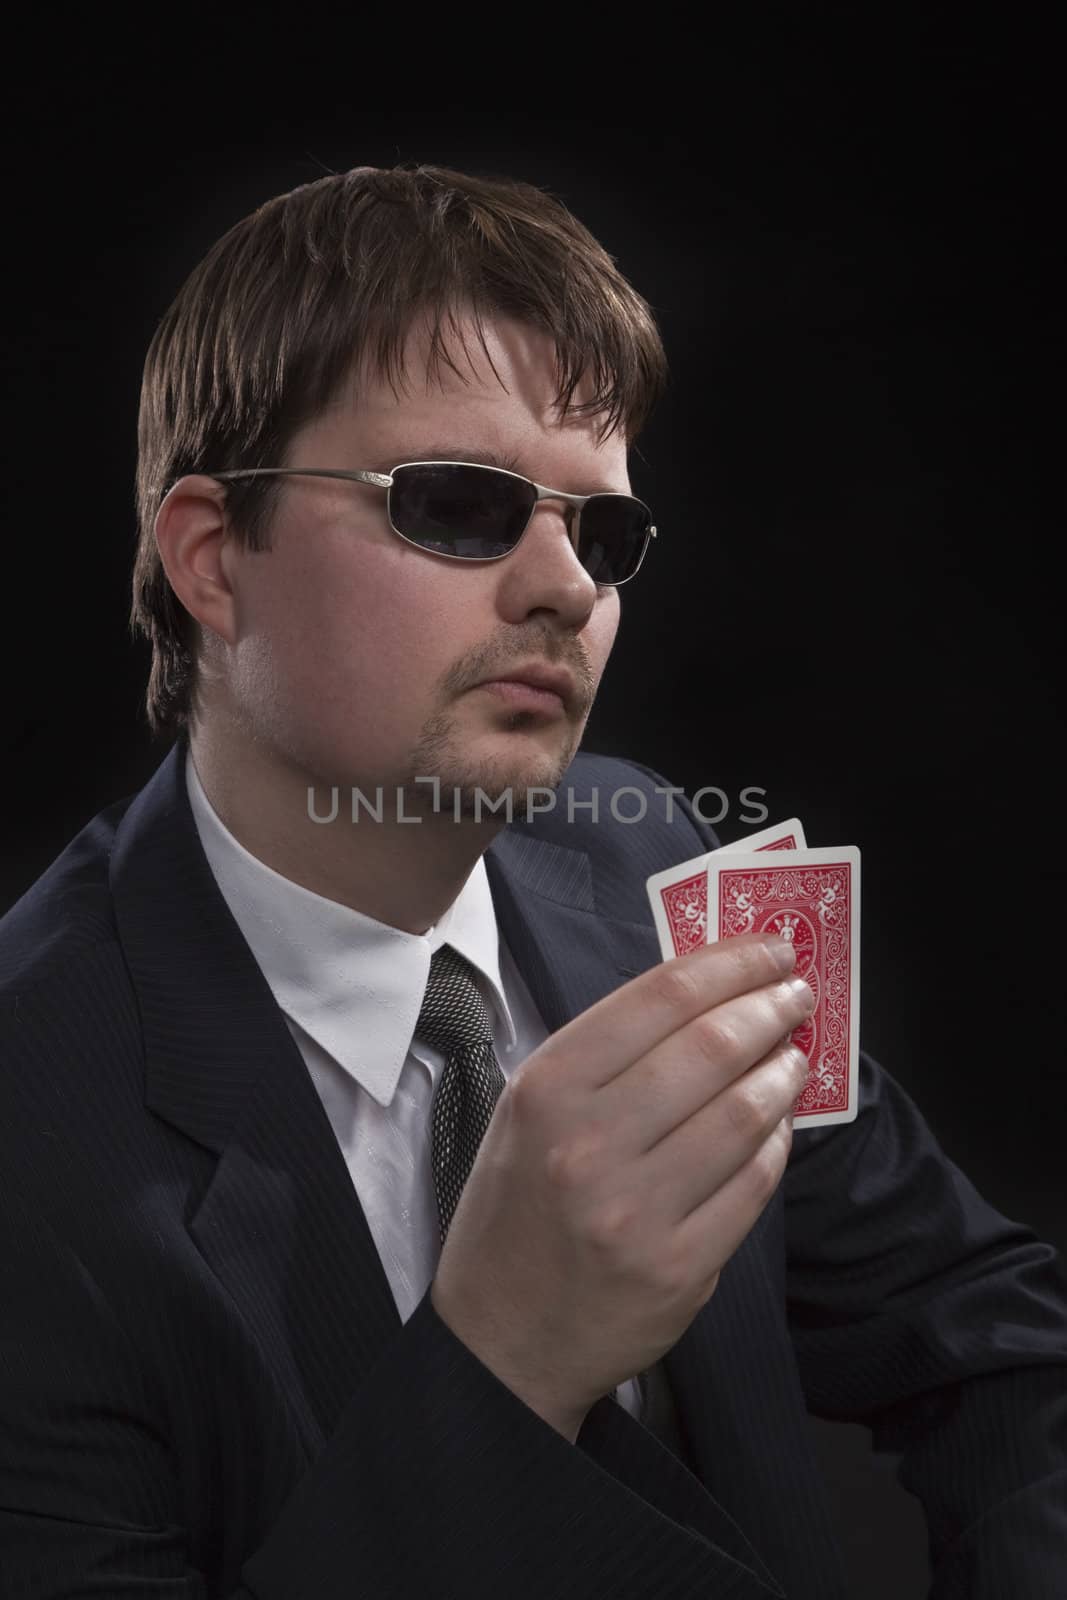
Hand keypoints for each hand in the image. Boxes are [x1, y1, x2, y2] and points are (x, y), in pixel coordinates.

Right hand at [430, 931, 812, 1437]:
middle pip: (711, 1047)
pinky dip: (777, 1144)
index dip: (729, 962)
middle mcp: (588, 1145)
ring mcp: (636, 1211)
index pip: (659, 998)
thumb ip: (605, 1056)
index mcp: (547, 1090)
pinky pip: (753, 1186)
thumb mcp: (529, 1113)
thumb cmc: (517, 1209)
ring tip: (793, 1057)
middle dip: (770, 1007)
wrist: (500, 1339)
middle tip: (797, 992)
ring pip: (745, 1114)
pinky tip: (777, 1125)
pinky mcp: (678, 1269)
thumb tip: (707, 998)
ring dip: (784, 1072)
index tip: (769, 947)